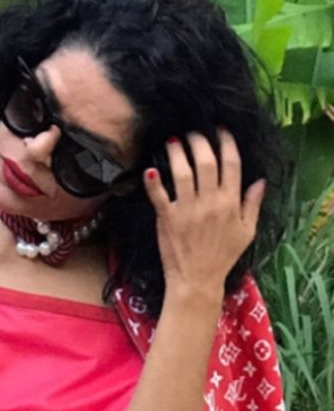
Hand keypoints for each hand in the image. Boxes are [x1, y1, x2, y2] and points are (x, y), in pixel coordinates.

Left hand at [143, 128, 264, 299]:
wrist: (197, 280)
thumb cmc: (223, 257)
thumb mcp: (246, 232)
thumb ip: (252, 205)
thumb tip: (261, 182)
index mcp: (231, 203)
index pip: (231, 164)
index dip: (226, 143)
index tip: (220, 130)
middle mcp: (210, 202)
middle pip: (206, 162)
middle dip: (199, 141)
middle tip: (193, 132)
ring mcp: (188, 210)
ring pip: (182, 172)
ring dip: (177, 153)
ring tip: (172, 141)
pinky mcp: (167, 219)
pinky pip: (159, 196)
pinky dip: (153, 182)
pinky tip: (150, 169)